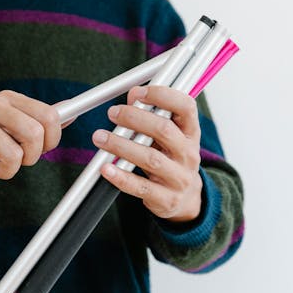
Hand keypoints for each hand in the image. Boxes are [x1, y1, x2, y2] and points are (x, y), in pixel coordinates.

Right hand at [0, 90, 61, 182]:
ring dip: (3, 172)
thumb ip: (32, 121)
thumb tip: (70, 116)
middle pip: (34, 135)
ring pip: (12, 155)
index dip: (51, 140)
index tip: (40, 151)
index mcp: (6, 98)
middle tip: (13, 162)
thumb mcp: (2, 125)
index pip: (49, 115)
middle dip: (29, 158)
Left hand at [92, 86, 202, 222]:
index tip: (139, 92)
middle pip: (164, 130)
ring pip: (150, 159)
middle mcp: (189, 154)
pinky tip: (106, 168)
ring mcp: (179, 178)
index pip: (186, 107)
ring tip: (100, 137)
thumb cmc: (172, 159)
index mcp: (191, 133)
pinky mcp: (166, 199)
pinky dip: (121, 177)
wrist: (186, 198)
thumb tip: (133, 96)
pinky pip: (141, 187)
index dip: (163, 95)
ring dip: (121, 145)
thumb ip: (153, 115)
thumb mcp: (170, 136)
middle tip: (113, 113)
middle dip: (135, 118)